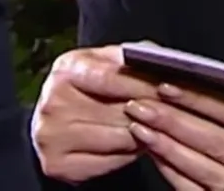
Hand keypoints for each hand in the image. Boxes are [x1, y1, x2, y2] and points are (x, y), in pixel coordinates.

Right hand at [32, 44, 160, 183]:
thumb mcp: (103, 61)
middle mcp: (54, 103)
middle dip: (151, 112)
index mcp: (66, 69)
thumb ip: (130, 58)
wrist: (53, 121)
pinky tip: (135, 143)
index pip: (112, 78)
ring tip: (155, 127)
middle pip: (120, 111)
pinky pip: (111, 162)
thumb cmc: (86, 86)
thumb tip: (162, 62)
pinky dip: (130, 154)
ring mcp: (52, 136)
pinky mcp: (57, 164)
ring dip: (145, 134)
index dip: (145, 85)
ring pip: (120, 139)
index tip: (171, 89)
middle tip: (171, 112)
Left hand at [124, 83, 223, 190]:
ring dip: (167, 148)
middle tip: (138, 105)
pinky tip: (156, 156)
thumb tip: (209, 77)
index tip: (165, 84)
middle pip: (214, 141)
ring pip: (203, 170)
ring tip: (139, 128)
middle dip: (172, 122)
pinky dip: (175, 174)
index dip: (197, 98)